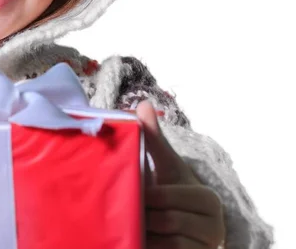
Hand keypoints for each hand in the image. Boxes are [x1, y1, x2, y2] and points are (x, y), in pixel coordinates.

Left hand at [136, 101, 225, 247]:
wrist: (185, 227)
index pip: (166, 197)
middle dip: (142, 215)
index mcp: (206, 198)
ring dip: (145, 234)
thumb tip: (143, 104)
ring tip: (130, 225)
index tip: (130, 193)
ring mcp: (206, 246)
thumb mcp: (165, 165)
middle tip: (123, 210)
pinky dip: (152, 248)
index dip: (144, 196)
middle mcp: (214, 226)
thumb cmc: (172, 191)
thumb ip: (154, 138)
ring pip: (166, 243)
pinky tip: (139, 241)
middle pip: (166, 221)